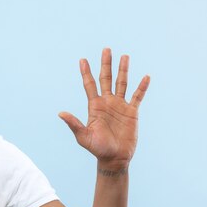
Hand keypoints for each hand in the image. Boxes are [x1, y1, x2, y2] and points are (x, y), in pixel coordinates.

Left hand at [59, 48, 149, 168]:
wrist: (114, 158)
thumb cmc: (97, 148)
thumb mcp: (83, 136)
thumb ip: (73, 124)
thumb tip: (60, 113)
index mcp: (94, 106)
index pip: (89, 85)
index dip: (86, 73)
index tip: (82, 60)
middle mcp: (107, 103)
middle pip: (106, 79)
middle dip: (106, 64)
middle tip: (106, 49)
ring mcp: (120, 106)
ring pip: (122, 83)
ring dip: (123, 70)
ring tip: (125, 56)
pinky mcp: (132, 112)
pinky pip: (137, 97)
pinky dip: (142, 87)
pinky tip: (145, 77)